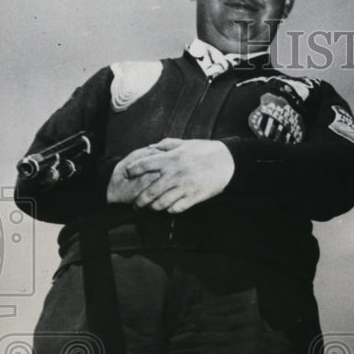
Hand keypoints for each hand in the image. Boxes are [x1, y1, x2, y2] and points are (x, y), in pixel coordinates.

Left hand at [106, 138, 234, 212]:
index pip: (144, 165)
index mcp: (170, 159)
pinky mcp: (194, 197)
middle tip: (135, 204)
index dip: (132, 170)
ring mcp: (184, 187)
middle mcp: (174, 174)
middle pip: (150, 191)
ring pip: (161, 203)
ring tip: (151, 208)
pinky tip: (168, 208)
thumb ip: (166, 145)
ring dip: (153, 207)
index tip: (126, 174)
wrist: (227, 161)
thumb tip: (151, 147)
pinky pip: (176, 208)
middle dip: (139, 200)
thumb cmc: (205, 151)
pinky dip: (170, 210)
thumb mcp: (185, 143)